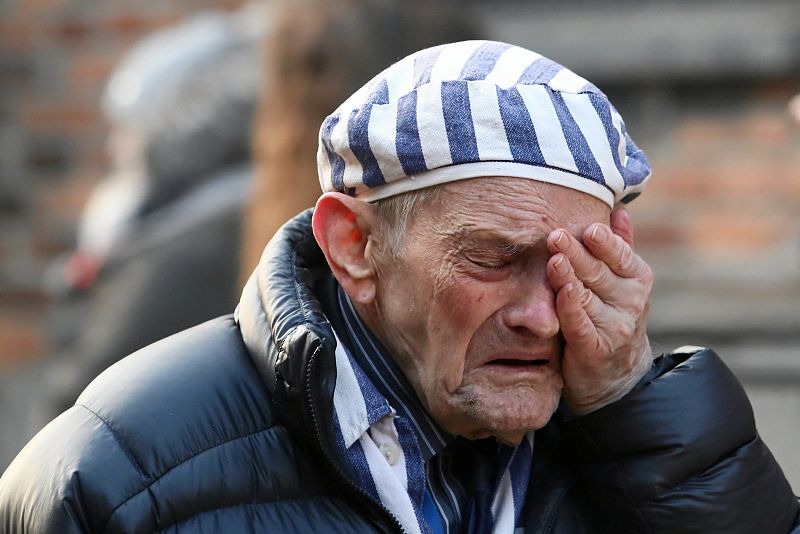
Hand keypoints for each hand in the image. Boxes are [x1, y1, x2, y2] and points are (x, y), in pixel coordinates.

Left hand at [546, 208, 653, 415]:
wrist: (615, 375)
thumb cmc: (610, 316)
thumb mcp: (621, 281)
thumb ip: (619, 248)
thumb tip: (619, 209)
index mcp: (637, 278)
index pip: (620, 254)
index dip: (603, 241)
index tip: (587, 228)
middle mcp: (631, 301)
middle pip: (598, 272)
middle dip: (576, 254)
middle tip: (555, 236)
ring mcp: (615, 326)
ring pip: (588, 296)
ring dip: (569, 278)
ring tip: (554, 260)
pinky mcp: (595, 348)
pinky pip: (580, 324)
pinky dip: (571, 308)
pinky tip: (562, 293)